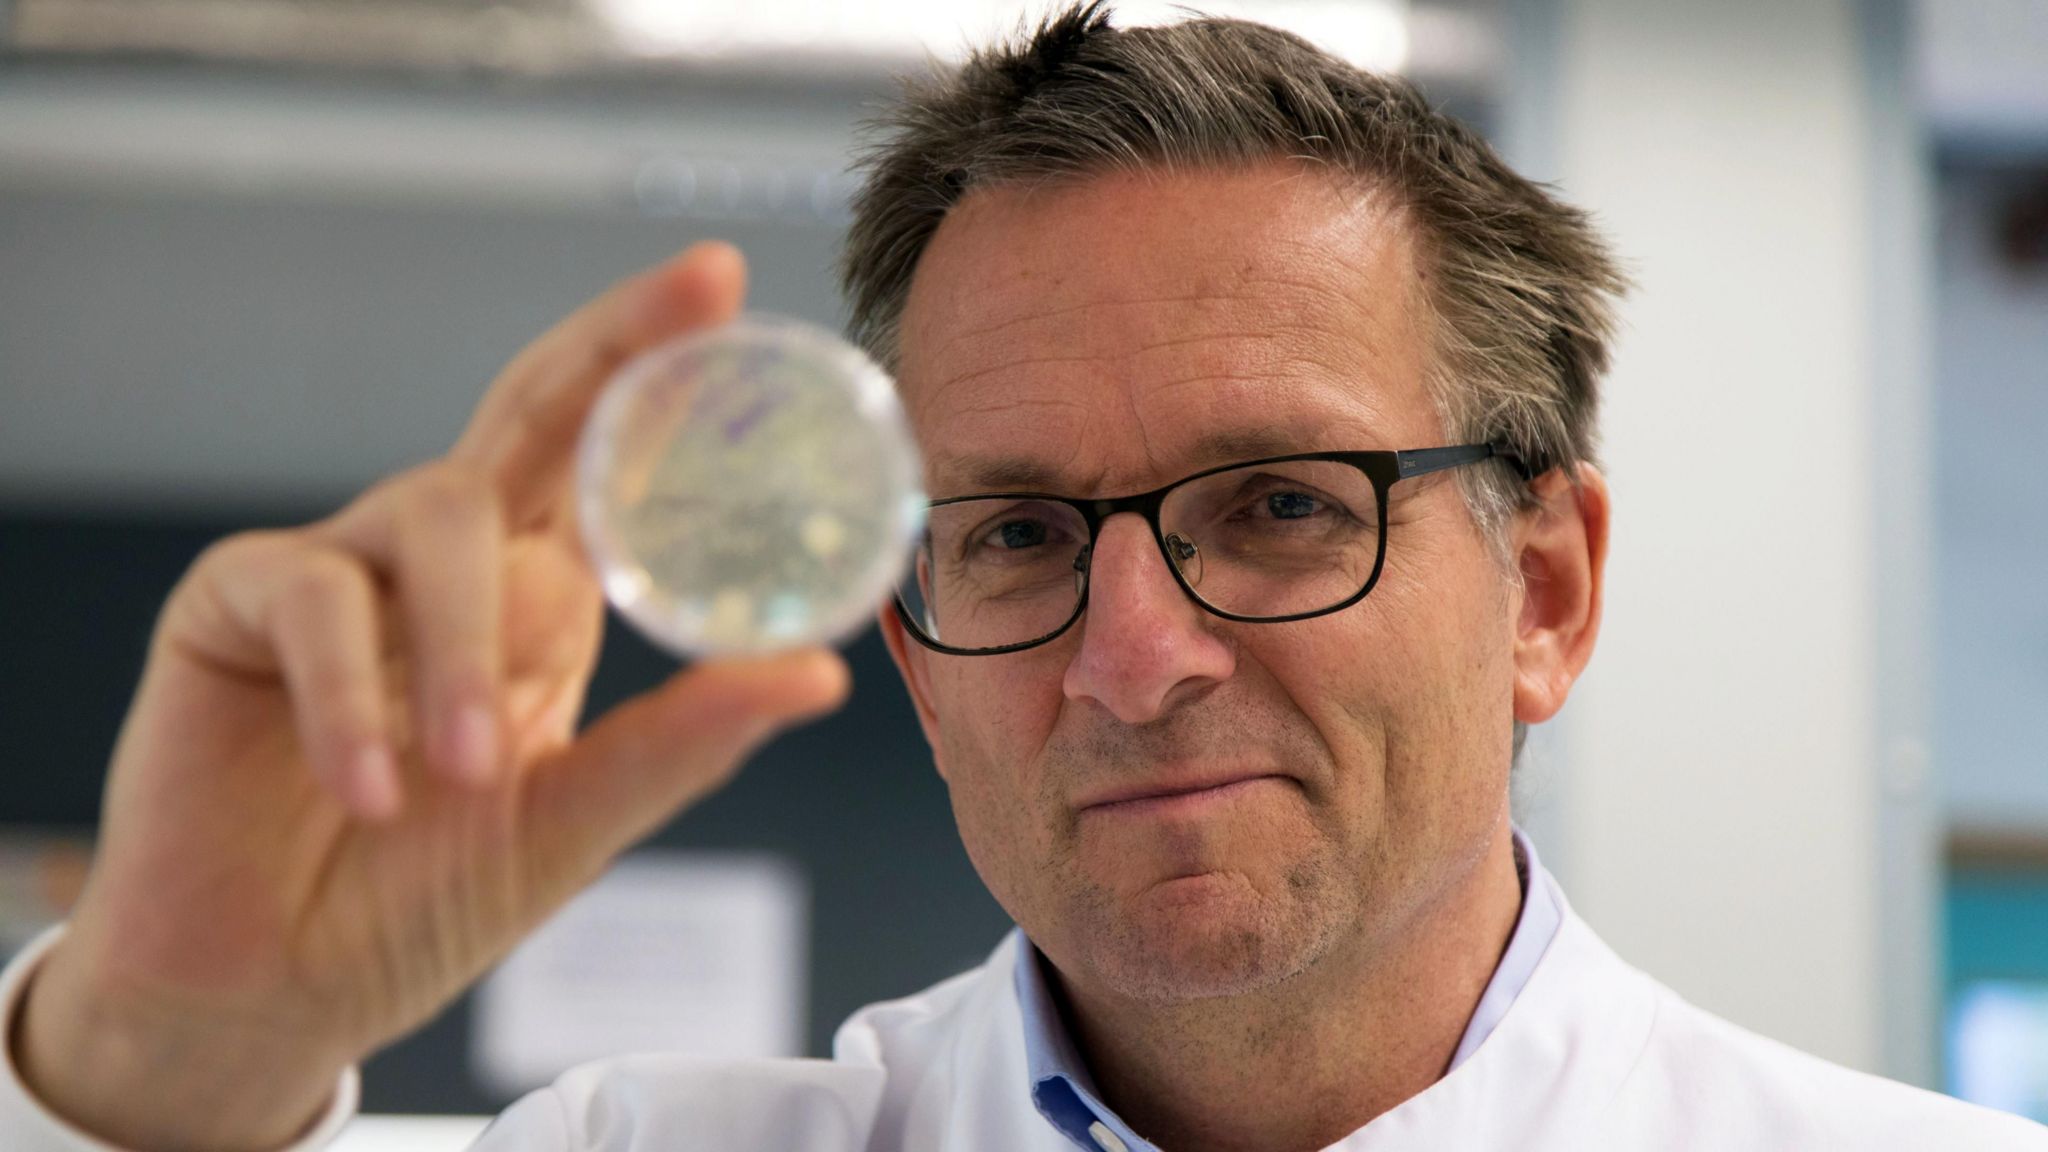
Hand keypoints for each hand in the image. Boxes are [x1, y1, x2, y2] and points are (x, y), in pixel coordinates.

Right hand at [12, 242, 850, 1151]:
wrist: (271, 993)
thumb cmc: (418, 896)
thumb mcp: (575, 820)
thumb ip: (683, 741)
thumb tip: (820, 673)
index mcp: (537, 594)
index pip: (606, 452)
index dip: (657, 366)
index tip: (727, 283)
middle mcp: (447, 560)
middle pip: (530, 411)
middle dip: (615, 343)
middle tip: (699, 290)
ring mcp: (340, 569)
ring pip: (435, 514)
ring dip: (465, 647)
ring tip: (469, 770)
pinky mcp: (231, 606)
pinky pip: (309, 598)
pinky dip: (352, 698)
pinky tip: (371, 790)